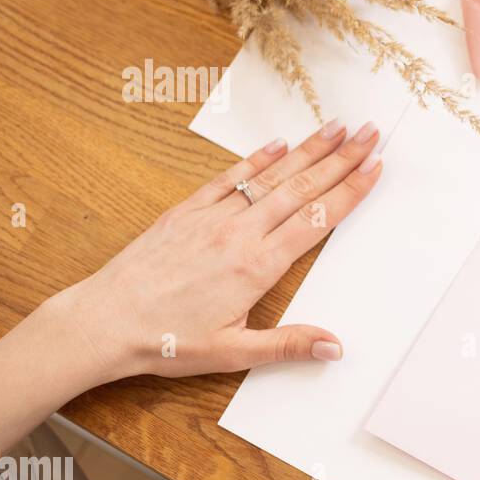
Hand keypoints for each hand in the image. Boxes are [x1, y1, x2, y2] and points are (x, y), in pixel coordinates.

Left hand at [51, 119, 382, 381]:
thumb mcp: (233, 352)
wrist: (104, 321)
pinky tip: (278, 144)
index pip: (316, 220)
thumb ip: (288, 345)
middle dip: (341, 158)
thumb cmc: (166, 339)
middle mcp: (239, 233)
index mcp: (257, 266)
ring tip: (335, 127)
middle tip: (369, 133)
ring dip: (307, 150)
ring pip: (271, 176)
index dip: (350, 192)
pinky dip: (256, 159)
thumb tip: (334, 345)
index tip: (375, 168)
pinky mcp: (187, 212)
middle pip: (302, 188)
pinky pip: (229, 178)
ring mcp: (212, 217)